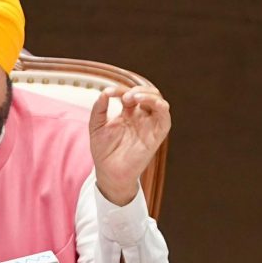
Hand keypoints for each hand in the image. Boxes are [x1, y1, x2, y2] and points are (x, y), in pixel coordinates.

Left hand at [89, 85, 170, 204]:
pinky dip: (161, 107)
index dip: (120, 90)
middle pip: (148, 94)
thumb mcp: (96, 126)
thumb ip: (99, 109)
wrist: (108, 173)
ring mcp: (149, 126)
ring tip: (133, 97)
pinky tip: (149, 103)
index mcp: (128, 113)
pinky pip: (165, 119)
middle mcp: (141, 117)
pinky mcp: (156, 136)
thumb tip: (104, 92)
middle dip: (138, 90)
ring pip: (159, 102)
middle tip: (124, 96)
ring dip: (149, 95)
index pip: (129, 94)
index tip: (108, 93)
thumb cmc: (103, 151)